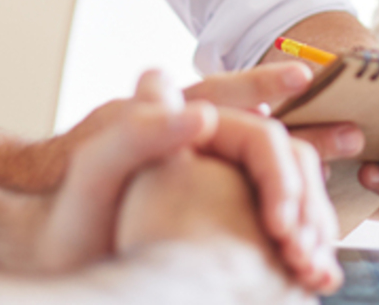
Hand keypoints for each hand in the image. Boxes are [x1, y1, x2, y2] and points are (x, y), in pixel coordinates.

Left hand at [40, 71, 339, 292]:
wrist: (64, 266)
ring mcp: (227, 191)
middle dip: (303, 196)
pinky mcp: (234, 229)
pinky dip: (303, 252)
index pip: (244, 115)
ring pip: (291, 196)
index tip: (305, 98)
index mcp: (182, 127)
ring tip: (313, 270)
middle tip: (302, 242)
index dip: (274, 108)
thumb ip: (140, 133)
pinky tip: (315, 279)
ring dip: (312, 226)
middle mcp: (212, 154)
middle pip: (281, 158)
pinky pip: (281, 232)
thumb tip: (204, 116)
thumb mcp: (96, 170)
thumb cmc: (70, 218)